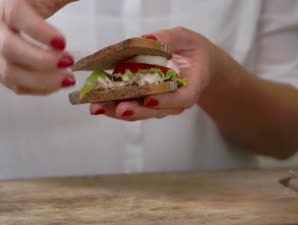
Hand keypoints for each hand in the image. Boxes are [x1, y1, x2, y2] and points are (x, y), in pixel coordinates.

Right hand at [0, 0, 77, 94]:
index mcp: (5, 6)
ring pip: (11, 73)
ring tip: (68, 79)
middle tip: (68, 62)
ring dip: (42, 81)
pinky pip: (14, 86)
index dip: (40, 31)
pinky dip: (37, 89)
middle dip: (41, 60)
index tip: (62, 42)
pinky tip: (56, 85)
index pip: (17, 16)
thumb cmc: (14, 5)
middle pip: (10, 49)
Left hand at [89, 27, 213, 120]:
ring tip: (99, 107)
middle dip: (135, 110)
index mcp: (192, 86)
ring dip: (118, 111)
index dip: (165, 101)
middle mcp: (176, 102)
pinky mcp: (148, 104)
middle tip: (118, 108)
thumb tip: (147, 38)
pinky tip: (99, 103)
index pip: (182, 99)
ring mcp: (161, 105)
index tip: (149, 97)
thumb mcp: (186, 39)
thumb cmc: (193, 52)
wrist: (198, 66)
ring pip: (141, 113)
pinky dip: (115, 106)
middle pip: (156, 111)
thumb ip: (169, 39)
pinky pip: (133, 107)